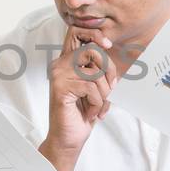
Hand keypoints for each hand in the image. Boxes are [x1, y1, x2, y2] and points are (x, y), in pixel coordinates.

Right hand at [41, 27, 117, 170]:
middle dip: (109, 70)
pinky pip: (91, 88)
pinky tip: (89, 112)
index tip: (108, 45)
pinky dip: (97, 103)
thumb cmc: (82, 113)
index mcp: (67, 61)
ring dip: (103, 94)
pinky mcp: (60, 88)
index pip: (76, 31)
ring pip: (95, 73)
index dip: (94, 33)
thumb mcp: (95, 87)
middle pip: (93, 50)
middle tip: (110, 88)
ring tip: (96, 106)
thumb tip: (109, 50)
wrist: (69, 139)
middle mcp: (59, 65)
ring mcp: (58, 76)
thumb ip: (99, 68)